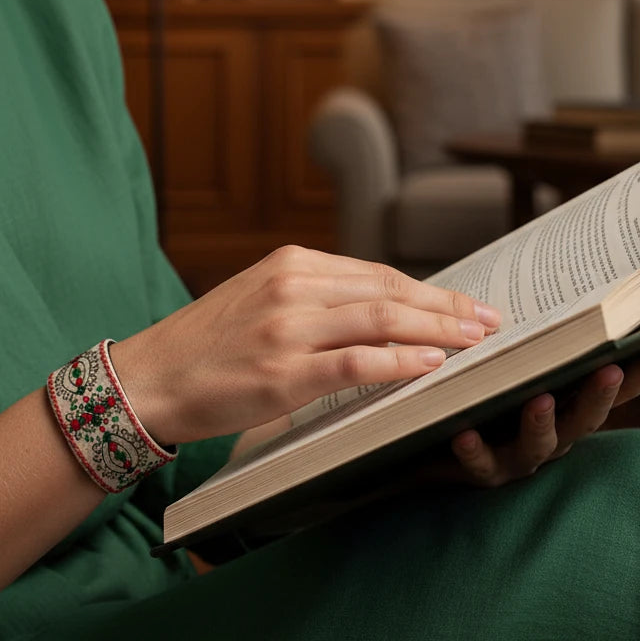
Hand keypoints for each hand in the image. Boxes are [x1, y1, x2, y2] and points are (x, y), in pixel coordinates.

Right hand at [111, 246, 500, 445]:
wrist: (150, 377)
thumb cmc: (204, 345)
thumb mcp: (257, 299)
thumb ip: (311, 298)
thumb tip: (373, 313)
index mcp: (290, 263)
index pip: (377, 274)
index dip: (428, 290)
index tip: (461, 304)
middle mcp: (293, 286)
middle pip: (389, 291)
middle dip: (447, 308)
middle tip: (490, 320)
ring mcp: (287, 329)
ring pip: (381, 321)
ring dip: (438, 331)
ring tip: (477, 342)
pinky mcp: (282, 373)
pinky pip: (356, 362)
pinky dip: (399, 362)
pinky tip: (432, 365)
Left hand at [437, 353, 639, 487]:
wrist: (440, 449)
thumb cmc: (489, 399)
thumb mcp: (517, 370)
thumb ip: (540, 348)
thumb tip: (571, 307)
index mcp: (567, 409)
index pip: (609, 392)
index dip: (636, 375)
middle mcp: (553, 436)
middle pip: (582, 419)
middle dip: (598, 396)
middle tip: (609, 370)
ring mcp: (519, 457)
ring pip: (536, 444)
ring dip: (541, 423)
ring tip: (540, 400)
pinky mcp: (481, 470)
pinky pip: (479, 463)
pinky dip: (473, 450)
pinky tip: (465, 434)